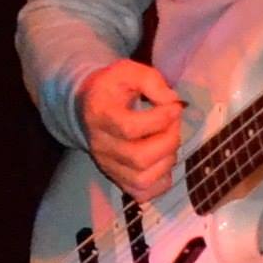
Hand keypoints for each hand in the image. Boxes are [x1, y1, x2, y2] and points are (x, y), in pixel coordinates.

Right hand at [76, 59, 183, 199]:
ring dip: (166, 161)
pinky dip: (160, 182)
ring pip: (142, 179)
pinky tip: (163, 161)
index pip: (129, 128)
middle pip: (138, 157)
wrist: (88, 105)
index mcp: (99, 114)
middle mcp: (100, 145)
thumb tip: (172, 101)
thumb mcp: (128, 70)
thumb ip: (151, 80)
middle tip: (174, 124)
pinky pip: (141, 193)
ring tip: (168, 142)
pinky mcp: (116, 178)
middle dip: (168, 140)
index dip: (159, 120)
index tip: (174, 107)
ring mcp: (107, 165)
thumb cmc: (112, 87)